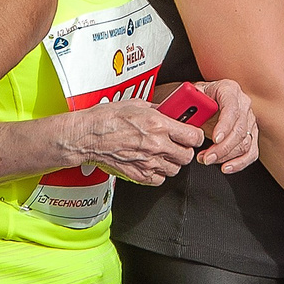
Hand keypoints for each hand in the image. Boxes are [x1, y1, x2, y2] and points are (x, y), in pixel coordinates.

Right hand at [56, 98, 198, 184]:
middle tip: (178, 144)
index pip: (193, 137)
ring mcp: (148, 162)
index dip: (195, 136)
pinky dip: (159, 173)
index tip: (192, 134)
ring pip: (175, 169)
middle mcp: (156, 145)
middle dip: (185, 149)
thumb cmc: (108, 118)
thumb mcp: (138, 104)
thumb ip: (159, 110)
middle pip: (187, 156)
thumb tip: (172, 111)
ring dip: (172, 162)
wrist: (89, 135)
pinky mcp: (139, 175)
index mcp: (158, 125)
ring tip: (163, 153)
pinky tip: (152, 162)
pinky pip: (160, 179)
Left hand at [191, 79, 257, 172]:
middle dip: (222, 148)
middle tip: (206, 157)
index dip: (224, 125)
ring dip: (226, 156)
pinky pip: (251, 152)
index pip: (231, 108)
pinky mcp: (251, 134)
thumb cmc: (196, 98)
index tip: (214, 139)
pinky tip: (226, 167)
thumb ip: (187, 103)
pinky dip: (240, 162)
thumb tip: (184, 114)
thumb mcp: (189, 96)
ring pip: (245, 142)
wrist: (204, 101)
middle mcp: (243, 102)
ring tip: (208, 160)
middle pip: (239, 129)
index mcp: (228, 89)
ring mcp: (249, 119)